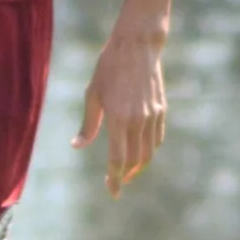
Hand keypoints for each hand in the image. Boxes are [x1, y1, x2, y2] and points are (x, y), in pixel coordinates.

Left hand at [72, 20, 167, 198]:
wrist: (138, 47)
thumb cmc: (109, 68)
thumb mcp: (92, 94)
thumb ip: (88, 124)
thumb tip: (77, 146)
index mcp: (119, 119)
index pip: (117, 159)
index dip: (115, 179)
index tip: (113, 193)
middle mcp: (138, 121)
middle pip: (135, 160)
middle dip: (125, 175)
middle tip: (116, 183)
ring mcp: (152, 116)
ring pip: (149, 152)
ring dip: (138, 166)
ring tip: (126, 171)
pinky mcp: (161, 110)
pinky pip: (157, 138)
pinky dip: (149, 150)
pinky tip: (139, 152)